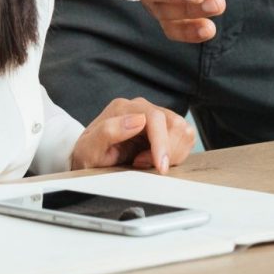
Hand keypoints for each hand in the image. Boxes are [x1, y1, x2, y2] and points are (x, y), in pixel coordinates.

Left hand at [69, 96, 196, 173]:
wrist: (90, 159)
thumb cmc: (89, 155)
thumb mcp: (89, 149)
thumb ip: (108, 132)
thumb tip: (137, 120)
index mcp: (124, 108)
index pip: (155, 118)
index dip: (162, 143)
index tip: (161, 166)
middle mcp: (142, 108)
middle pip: (174, 124)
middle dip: (165, 151)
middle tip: (141, 163)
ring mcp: (155, 116)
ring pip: (183, 130)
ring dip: (172, 152)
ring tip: (146, 161)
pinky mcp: (165, 128)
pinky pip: (185, 137)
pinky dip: (176, 153)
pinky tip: (156, 158)